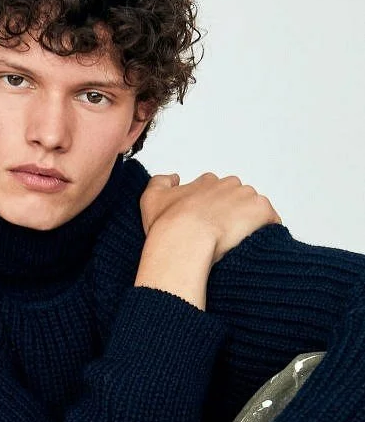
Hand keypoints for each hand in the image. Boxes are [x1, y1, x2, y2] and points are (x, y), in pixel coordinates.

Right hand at [139, 171, 281, 263]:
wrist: (184, 240)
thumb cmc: (168, 226)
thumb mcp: (151, 199)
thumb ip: (160, 182)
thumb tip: (174, 177)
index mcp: (206, 182)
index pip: (215, 189)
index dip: (212, 208)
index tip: (208, 223)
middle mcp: (228, 184)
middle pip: (237, 198)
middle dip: (233, 214)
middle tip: (224, 237)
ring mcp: (247, 196)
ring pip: (254, 209)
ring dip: (250, 223)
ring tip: (238, 245)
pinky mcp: (262, 210)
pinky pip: (272, 221)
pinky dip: (267, 231)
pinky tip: (256, 245)